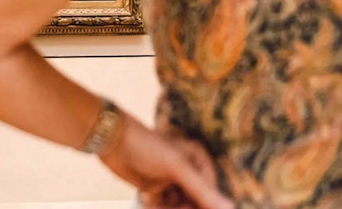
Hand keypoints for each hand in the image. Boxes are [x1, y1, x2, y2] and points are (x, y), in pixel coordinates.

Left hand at [100, 116, 231, 208]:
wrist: (109, 139)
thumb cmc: (146, 146)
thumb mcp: (177, 168)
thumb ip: (202, 191)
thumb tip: (231, 208)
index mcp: (198, 160)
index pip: (210, 193)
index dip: (206, 206)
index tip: (187, 205)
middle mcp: (187, 170)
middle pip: (195, 201)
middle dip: (185, 206)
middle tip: (174, 205)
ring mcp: (170, 180)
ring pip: (179, 205)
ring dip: (171, 208)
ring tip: (157, 199)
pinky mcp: (154, 188)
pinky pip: (163, 206)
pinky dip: (159, 207)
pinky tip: (149, 197)